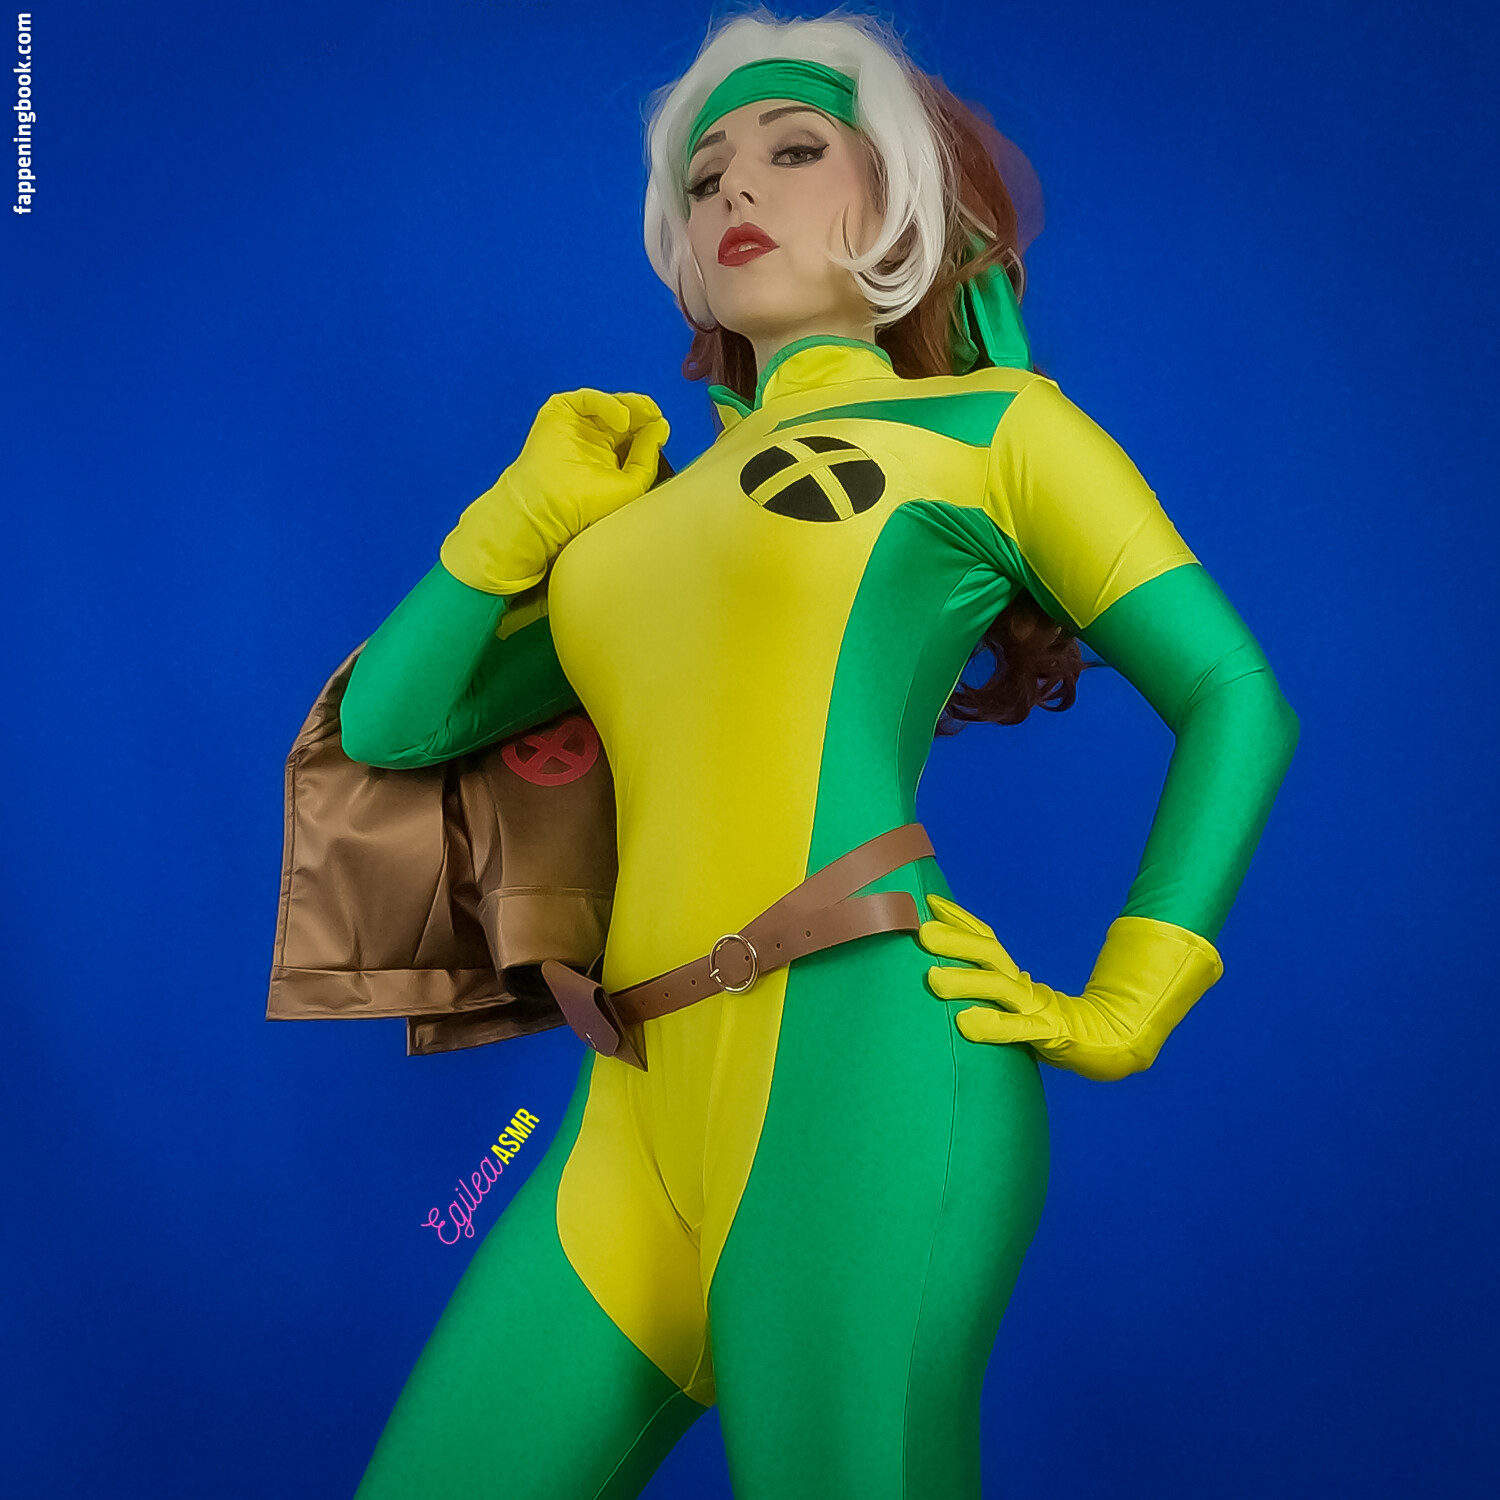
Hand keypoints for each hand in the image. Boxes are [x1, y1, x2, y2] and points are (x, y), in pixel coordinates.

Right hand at [440, 389, 669, 594]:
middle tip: (656, 416)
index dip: (650, 430)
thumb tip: (661, 428)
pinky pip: (588, 399)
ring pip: (609, 405)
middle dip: (642, 414)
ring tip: (644, 414)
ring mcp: (575, 426)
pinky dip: (608, 404)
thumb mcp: (631, 484)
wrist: (549, 508)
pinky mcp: (559, 413)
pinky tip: (622, 420)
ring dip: (630, 406)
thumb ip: (647, 456)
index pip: (635, 436)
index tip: (663, 429)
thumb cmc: (585, 507)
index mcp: (608, 459)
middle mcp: (592, 441)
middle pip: (625, 417)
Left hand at [918, 894, 1222, 1081]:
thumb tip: (944, 979)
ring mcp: (1037, 1008)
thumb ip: (988, 995)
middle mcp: (1023, 986)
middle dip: (956, 941)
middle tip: (923, 931)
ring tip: (932, 978)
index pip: (985, 939)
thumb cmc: (1052, 1029)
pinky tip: (966, 1023)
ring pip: (999, 988)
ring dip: (965, 981)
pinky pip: (1018, 1030)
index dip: (960, 919)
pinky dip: (992, 1025)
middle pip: (988, 954)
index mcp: (1013, 978)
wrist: (1112, 1046)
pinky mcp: (1051, 1034)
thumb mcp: (1014, 1008)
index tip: (929, 900)